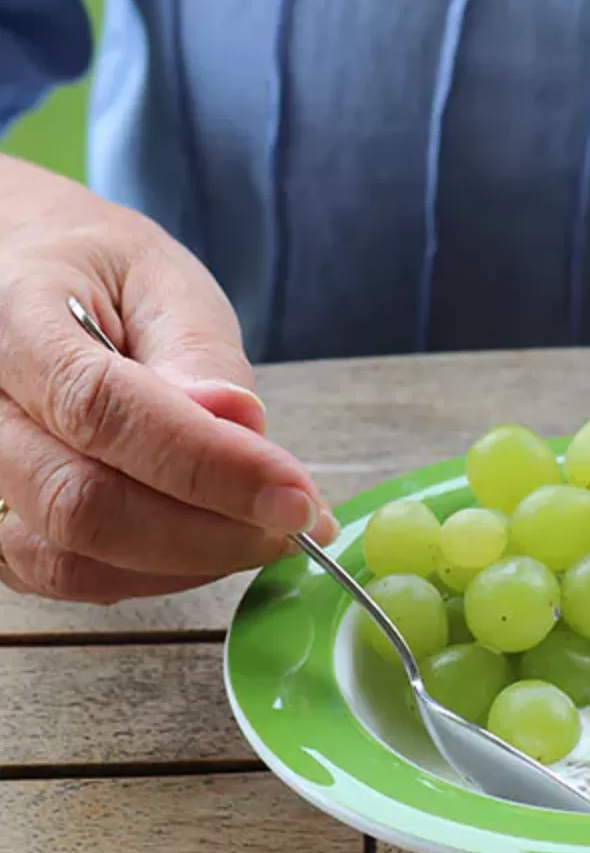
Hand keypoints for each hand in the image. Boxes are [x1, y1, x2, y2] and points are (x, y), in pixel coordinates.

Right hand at [0, 156, 335, 602]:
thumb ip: (199, 356)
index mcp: (9, 319)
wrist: (26, 276)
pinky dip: (154, 574)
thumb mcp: (163, 283)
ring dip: (189, 562)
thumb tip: (241, 426)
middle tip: (298, 524)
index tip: (297, 497)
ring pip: (72, 558)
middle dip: (213, 531)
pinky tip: (209, 538)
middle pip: (84, 505)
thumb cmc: (100, 274)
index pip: (102, 411)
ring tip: (261, 529)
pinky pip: (67, 577)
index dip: (210, 466)